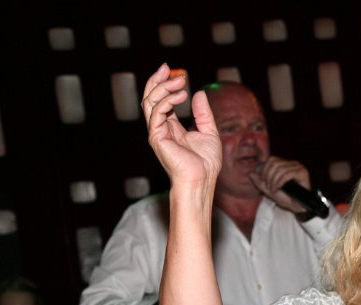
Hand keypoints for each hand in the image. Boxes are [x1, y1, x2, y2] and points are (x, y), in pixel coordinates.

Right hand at [141, 64, 221, 189]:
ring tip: (180, 82)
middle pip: (150, 98)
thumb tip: (199, 93)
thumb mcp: (209, 132)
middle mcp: (161, 128)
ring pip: (150, 102)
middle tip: (168, 68)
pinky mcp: (157, 137)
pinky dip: (167, 100)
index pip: (161, 101)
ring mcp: (157, 132)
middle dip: (157, 80)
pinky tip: (181, 96)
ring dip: (163, 87)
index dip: (165, 84)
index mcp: (171, 127)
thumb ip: (203, 113)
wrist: (202, 179)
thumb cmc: (206, 163)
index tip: (174, 72)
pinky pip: (156, 112)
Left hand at [250, 157, 312, 212]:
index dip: (265, 170)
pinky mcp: (303, 173)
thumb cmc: (286, 199)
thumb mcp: (269, 190)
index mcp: (285, 165)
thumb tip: (250, 173)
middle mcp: (292, 164)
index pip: (271, 160)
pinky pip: (287, 173)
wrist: (298, 208)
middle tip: (269, 187)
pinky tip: (279, 187)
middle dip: (268, 176)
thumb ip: (260, 183)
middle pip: (274, 162)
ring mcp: (298, 167)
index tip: (264, 182)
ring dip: (274, 180)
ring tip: (274, 189)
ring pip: (280, 168)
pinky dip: (280, 181)